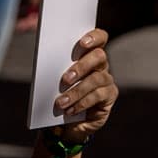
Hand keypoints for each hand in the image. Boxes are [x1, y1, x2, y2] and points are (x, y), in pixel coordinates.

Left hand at [47, 28, 117, 144]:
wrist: (70, 120)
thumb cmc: (62, 93)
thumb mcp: (57, 80)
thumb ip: (57, 68)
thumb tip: (47, 63)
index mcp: (88, 53)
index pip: (99, 38)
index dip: (94, 37)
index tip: (82, 43)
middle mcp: (101, 64)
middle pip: (99, 56)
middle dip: (81, 66)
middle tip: (65, 79)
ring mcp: (107, 80)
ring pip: (96, 79)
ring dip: (76, 91)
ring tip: (61, 102)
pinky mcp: (109, 96)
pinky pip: (98, 96)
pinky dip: (81, 103)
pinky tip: (70, 110)